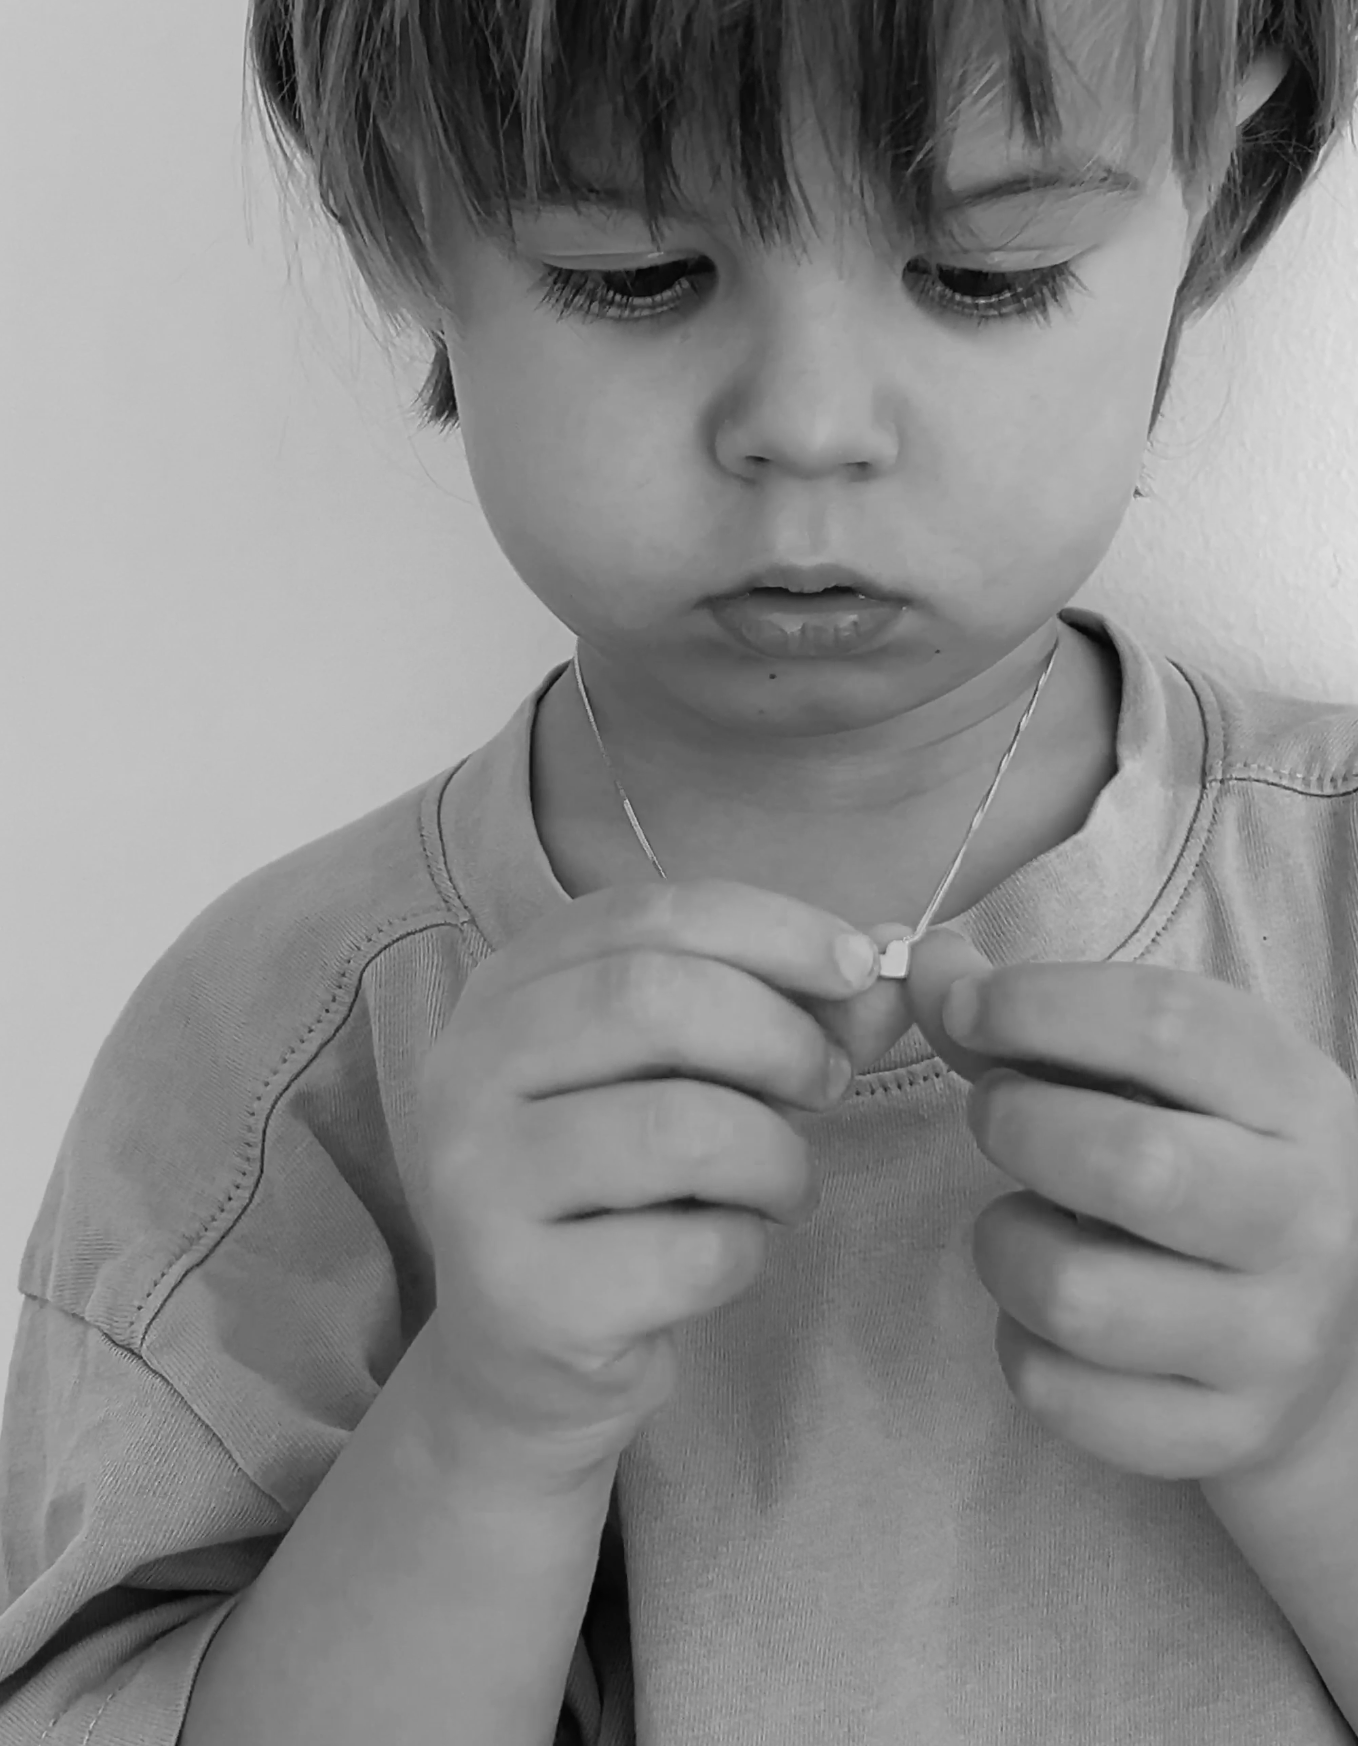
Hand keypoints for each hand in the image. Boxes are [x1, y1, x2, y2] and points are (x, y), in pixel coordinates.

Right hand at [412, 878, 878, 1496]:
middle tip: (830, 1085)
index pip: (645, 914)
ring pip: (680, 1127)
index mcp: (506, 991)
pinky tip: (730, 1254)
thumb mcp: (699, 1080)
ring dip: (777, 1157)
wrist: (525, 1358)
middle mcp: (464, 1071)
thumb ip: (789, 1013)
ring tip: (783, 1186)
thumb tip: (897, 962)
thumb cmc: (624, 1191)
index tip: (864, 965)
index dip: (772, 928)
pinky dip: (748, 1249)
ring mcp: (478, 1184)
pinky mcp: (520, 1295)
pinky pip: (690, 1250)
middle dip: (780, 1036)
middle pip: (653, 1001)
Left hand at [820, 925, 1357, 1484]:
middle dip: (1018, 1126)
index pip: (1169, 1022)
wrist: (1324, 1340)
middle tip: (995, 1118)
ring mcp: (1272, 1338)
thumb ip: (1036, 1021)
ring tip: (1023, 1224)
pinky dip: (1021, 1347)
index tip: (966, 1009)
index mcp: (1296, 1098)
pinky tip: (1048, 1317)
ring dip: (1005, 1245)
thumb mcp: (1161, 1078)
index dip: (1038, 1002)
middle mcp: (1306, 1217)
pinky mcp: (1222, 1434)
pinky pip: (1063, 1393)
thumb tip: (925, 966)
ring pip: (1077, 1294)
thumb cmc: (1210, 1171)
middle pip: (1129, 1161)